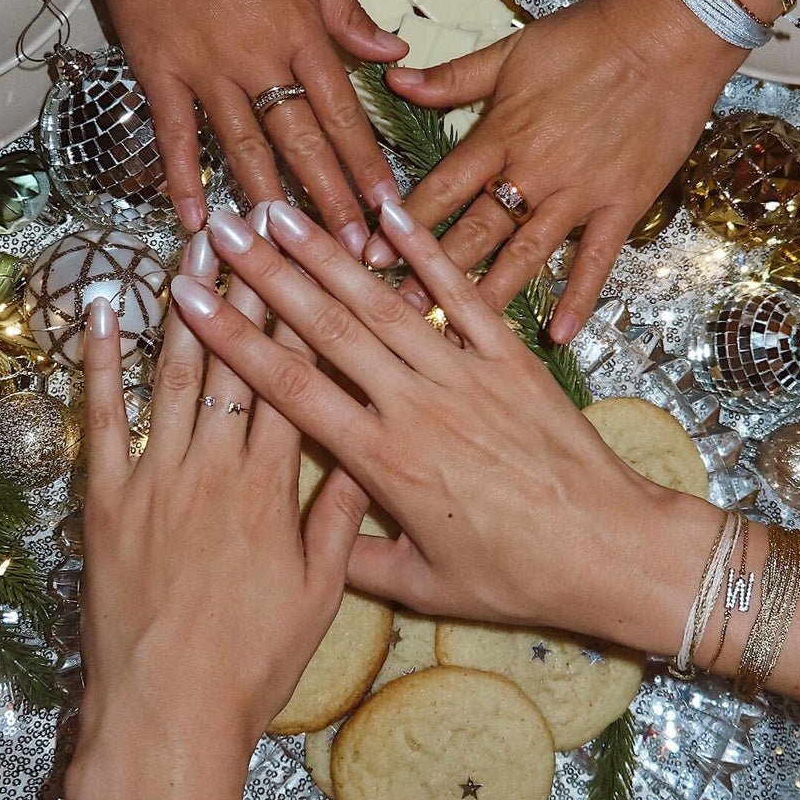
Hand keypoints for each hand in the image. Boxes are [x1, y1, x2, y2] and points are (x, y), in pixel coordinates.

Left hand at [74, 208, 361, 765]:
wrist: (169, 710)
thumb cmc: (253, 661)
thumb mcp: (318, 593)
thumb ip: (340, 516)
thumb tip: (364, 451)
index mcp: (273, 488)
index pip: (296, 384)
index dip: (304, 321)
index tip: (312, 268)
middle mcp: (215, 467)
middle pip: (237, 364)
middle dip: (248, 291)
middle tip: (251, 229)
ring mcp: (156, 478)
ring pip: (174, 376)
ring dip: (184, 308)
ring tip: (194, 248)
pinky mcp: (107, 500)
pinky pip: (102, 419)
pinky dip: (102, 364)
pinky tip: (107, 312)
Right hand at [94, 0, 406, 243]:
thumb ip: (349, 15)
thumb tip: (396, 52)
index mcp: (303, 34)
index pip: (345, 114)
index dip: (367, 166)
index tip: (388, 208)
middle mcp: (260, 60)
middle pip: (303, 144)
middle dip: (330, 202)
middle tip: (351, 251)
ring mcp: (208, 70)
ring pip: (244, 149)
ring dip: (268, 204)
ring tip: (287, 252)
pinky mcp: (160, 70)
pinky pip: (174, 135)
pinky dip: (183, 179)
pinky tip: (193, 221)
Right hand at [168, 199, 718, 655]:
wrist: (609, 549)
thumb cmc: (517, 576)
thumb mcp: (427, 587)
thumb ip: (357, 562)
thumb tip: (304, 548)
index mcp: (384, 463)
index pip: (291, 389)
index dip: (234, 339)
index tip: (190, 297)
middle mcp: (417, 406)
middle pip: (327, 329)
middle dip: (267, 275)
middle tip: (221, 229)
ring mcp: (465, 375)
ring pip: (383, 305)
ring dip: (327, 254)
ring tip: (280, 212)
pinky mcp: (510, 359)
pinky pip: (461, 295)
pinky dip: (426, 251)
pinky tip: (389, 212)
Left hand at [364, 0, 745, 340]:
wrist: (670, 35)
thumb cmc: (590, 37)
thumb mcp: (513, 50)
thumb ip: (453, 76)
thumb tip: (395, 80)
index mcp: (502, 133)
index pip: (442, 187)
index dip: (404, 223)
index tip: (372, 255)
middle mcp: (535, 171)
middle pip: (475, 231)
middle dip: (433, 274)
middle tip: (401, 312)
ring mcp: (579, 194)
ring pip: (525, 255)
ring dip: (489, 296)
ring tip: (457, 335)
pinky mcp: (621, 206)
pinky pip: (596, 261)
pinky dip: (578, 299)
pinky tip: (558, 337)